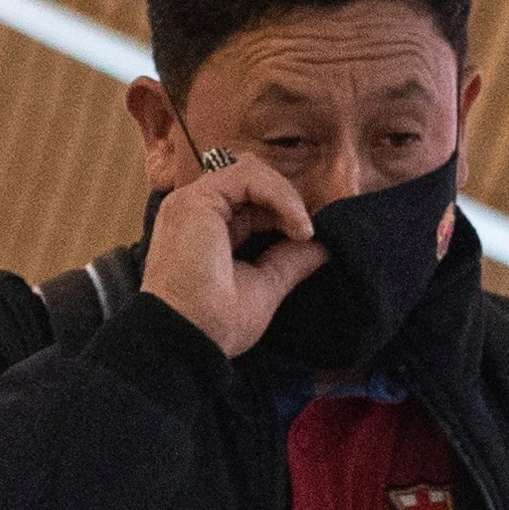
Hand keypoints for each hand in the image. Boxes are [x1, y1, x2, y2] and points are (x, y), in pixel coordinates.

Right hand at [139, 149, 326, 357]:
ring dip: (284, 195)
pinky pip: (247, 175)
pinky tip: (294, 223)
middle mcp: (196, 212)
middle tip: (305, 232)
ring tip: (301, 229)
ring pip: (250, 171)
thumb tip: (321, 247)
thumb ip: (288, 262)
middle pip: (250, 182)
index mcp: (206, 231)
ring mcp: (192, 202)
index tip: (305, 237)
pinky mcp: (196, 199)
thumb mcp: (263, 287)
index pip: (250, 202)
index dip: (281, 212)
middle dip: (284, 200)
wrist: (186, 338)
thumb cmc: (215, 323)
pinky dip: (278, 193)